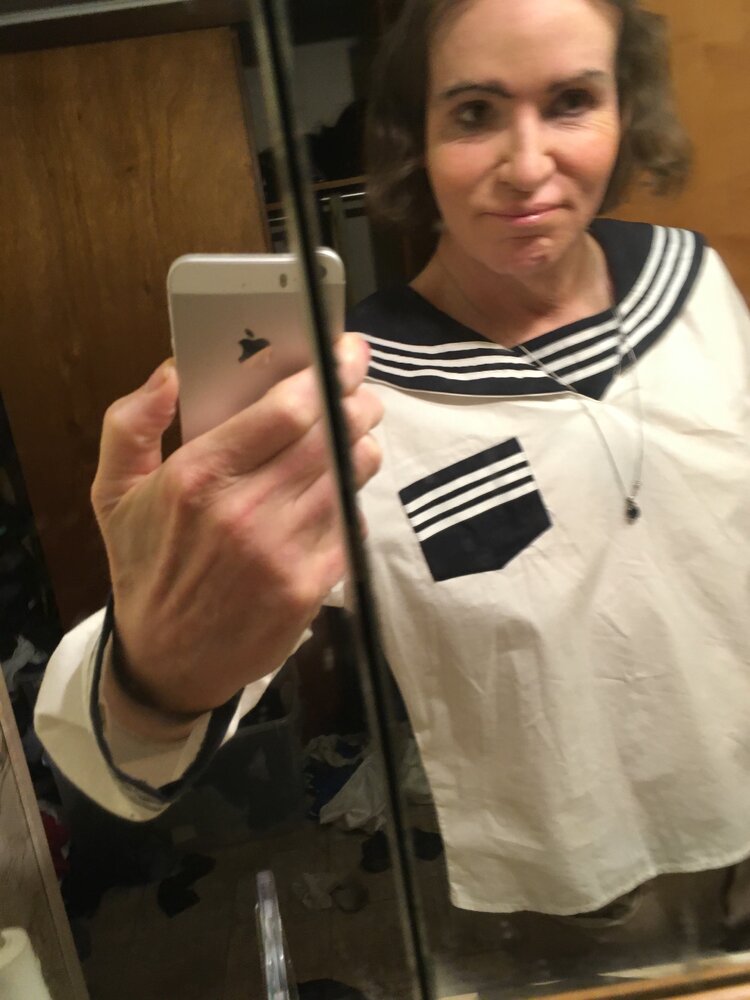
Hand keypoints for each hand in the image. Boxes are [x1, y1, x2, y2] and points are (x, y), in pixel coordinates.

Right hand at [91, 334, 382, 717]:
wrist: (168, 661)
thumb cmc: (145, 567)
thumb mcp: (113, 493)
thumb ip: (131, 424)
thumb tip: (171, 371)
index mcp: (197, 478)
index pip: (286, 410)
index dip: (328, 371)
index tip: (345, 351)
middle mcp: (245, 512)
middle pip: (331, 436)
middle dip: (356, 401)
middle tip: (358, 389)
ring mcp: (283, 552)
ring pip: (349, 474)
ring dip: (362, 444)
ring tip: (353, 434)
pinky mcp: (309, 586)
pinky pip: (352, 522)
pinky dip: (353, 495)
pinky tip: (340, 487)